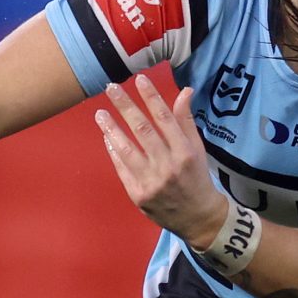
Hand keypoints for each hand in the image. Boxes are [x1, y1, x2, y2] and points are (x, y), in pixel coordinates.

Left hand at [96, 76, 230, 245]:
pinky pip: (122, 168)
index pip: (165, 118)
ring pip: (127, 150)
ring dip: (111, 129)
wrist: (197, 217)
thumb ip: (186, 121)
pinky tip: (107, 136)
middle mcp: (168, 166)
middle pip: (143, 130)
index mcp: (185, 152)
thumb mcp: (197, 149)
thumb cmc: (196, 177)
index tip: (139, 79)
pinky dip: (113, 151)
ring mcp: (151, 182)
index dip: (151, 97)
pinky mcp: (138, 195)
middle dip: (125, 106)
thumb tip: (185, 90)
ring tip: (100, 113)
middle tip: (111, 87)